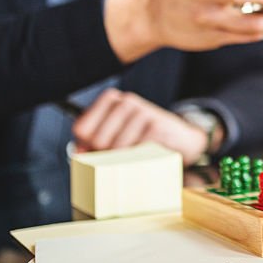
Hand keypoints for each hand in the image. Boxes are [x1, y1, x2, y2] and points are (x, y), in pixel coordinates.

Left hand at [72, 88, 208, 164]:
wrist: (183, 139)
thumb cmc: (147, 138)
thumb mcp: (119, 136)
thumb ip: (95, 143)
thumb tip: (79, 152)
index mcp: (112, 100)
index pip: (82, 128)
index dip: (86, 146)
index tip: (98, 152)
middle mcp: (126, 101)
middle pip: (97, 140)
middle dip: (106, 155)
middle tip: (121, 158)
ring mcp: (142, 111)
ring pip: (116, 148)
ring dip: (125, 161)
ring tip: (137, 158)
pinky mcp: (156, 125)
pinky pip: (135, 152)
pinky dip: (139, 161)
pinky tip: (148, 158)